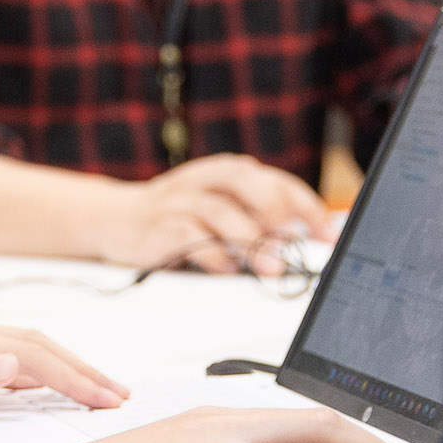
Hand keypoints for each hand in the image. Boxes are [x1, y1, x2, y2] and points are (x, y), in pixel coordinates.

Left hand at [0, 322, 125, 429]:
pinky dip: (33, 375)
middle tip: (120, 396)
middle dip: (80, 368)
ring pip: (20, 351)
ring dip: (61, 369)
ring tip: (95, 391)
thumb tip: (10, 363)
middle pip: (33, 344)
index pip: (28, 352)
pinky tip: (42, 392)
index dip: (72, 376)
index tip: (107, 400)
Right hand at [95, 156, 332, 274]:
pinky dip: (211, 253)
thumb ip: (256, 219)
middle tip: (291, 245)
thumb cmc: (180, 217)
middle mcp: (205, 180)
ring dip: (248, 240)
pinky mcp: (158, 226)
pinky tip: (226, 269)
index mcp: (228, 173)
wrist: (114, 219)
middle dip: (274, 214)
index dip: (307, 207)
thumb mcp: (221, 209)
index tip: (327, 236)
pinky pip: (187, 235)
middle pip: (246, 182)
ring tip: (269, 267)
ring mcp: (179, 200)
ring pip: (218, 210)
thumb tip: (302, 243)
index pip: (276, 181)